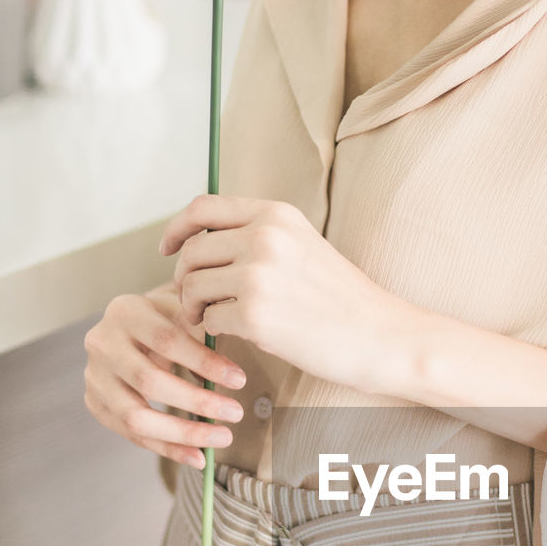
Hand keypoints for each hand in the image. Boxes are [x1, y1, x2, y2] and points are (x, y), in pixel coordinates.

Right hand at [82, 284, 248, 469]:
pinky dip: (168, 449)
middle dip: (197, 402)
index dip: (204, 363)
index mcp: (126, 312)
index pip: (167, 341)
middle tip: (235, 414)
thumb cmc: (166, 319)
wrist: (130, 328)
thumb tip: (230, 376)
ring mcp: (94, 377)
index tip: (239, 380)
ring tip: (221, 438)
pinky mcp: (96, 404)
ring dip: (184, 434)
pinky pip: (133, 435)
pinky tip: (198, 457)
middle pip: (149, 382)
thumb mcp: (184, 312)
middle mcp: (101, 344)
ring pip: (136, 417)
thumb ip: (203, 334)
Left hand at [160, 195, 408, 392]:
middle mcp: (264, 238)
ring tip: (210, 319)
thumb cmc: (342, 300)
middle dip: (184, 278)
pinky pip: (209, 320)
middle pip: (192, 251)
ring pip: (193, 286)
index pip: (203, 209)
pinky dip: (214, 330)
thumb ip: (259, 236)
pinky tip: (235, 335)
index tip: (167, 249)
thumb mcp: (303, 247)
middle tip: (195, 301)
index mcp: (276, 216)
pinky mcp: (254, 316)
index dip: (176, 229)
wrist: (379, 336)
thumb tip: (203, 242)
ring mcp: (257, 276)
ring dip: (193, 307)